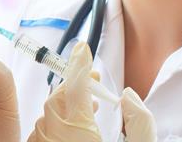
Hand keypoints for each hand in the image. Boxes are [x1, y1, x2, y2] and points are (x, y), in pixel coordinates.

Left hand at [27, 42, 156, 141]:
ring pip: (49, 112)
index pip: (75, 87)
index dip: (79, 65)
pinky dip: (56, 122)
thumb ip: (140, 124)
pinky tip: (73, 129)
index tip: (82, 48)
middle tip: (93, 81)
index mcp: (79, 131)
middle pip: (59, 96)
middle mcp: (53, 134)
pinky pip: (42, 128)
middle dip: (75, 84)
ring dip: (66, 104)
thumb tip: (128, 96)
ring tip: (88, 107)